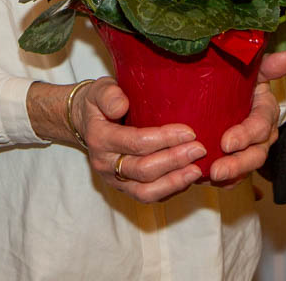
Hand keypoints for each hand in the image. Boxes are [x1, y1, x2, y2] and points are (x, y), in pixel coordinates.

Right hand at [75, 78, 208, 202]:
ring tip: (196, 170)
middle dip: (175, 160)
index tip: (189, 132)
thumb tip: (122, 105)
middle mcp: (104, 164)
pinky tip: (187, 177)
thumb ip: (109, 94)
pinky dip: (170, 189)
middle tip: (199, 149)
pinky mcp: (124, 188)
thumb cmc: (99, 103)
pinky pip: (148, 196)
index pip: (136, 142)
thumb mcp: (100, 89)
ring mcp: (114, 180)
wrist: (86, 122)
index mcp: (99, 138)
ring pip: (146, 191)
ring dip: (174, 182)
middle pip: (143, 170)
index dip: (165, 139)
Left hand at [206, 49, 285, 185]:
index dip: (245, 135)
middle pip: (256, 154)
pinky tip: (208, 181)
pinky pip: (235, 177)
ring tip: (212, 178)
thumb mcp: (254, 69)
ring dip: (230, 175)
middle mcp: (263, 135)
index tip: (226, 142)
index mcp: (266, 112)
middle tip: (217, 169)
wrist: (231, 94)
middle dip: (237, 164)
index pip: (260, 126)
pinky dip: (224, 181)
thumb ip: (267, 65)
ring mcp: (251, 150)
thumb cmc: (242, 80)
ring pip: (246, 169)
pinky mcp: (239, 161)